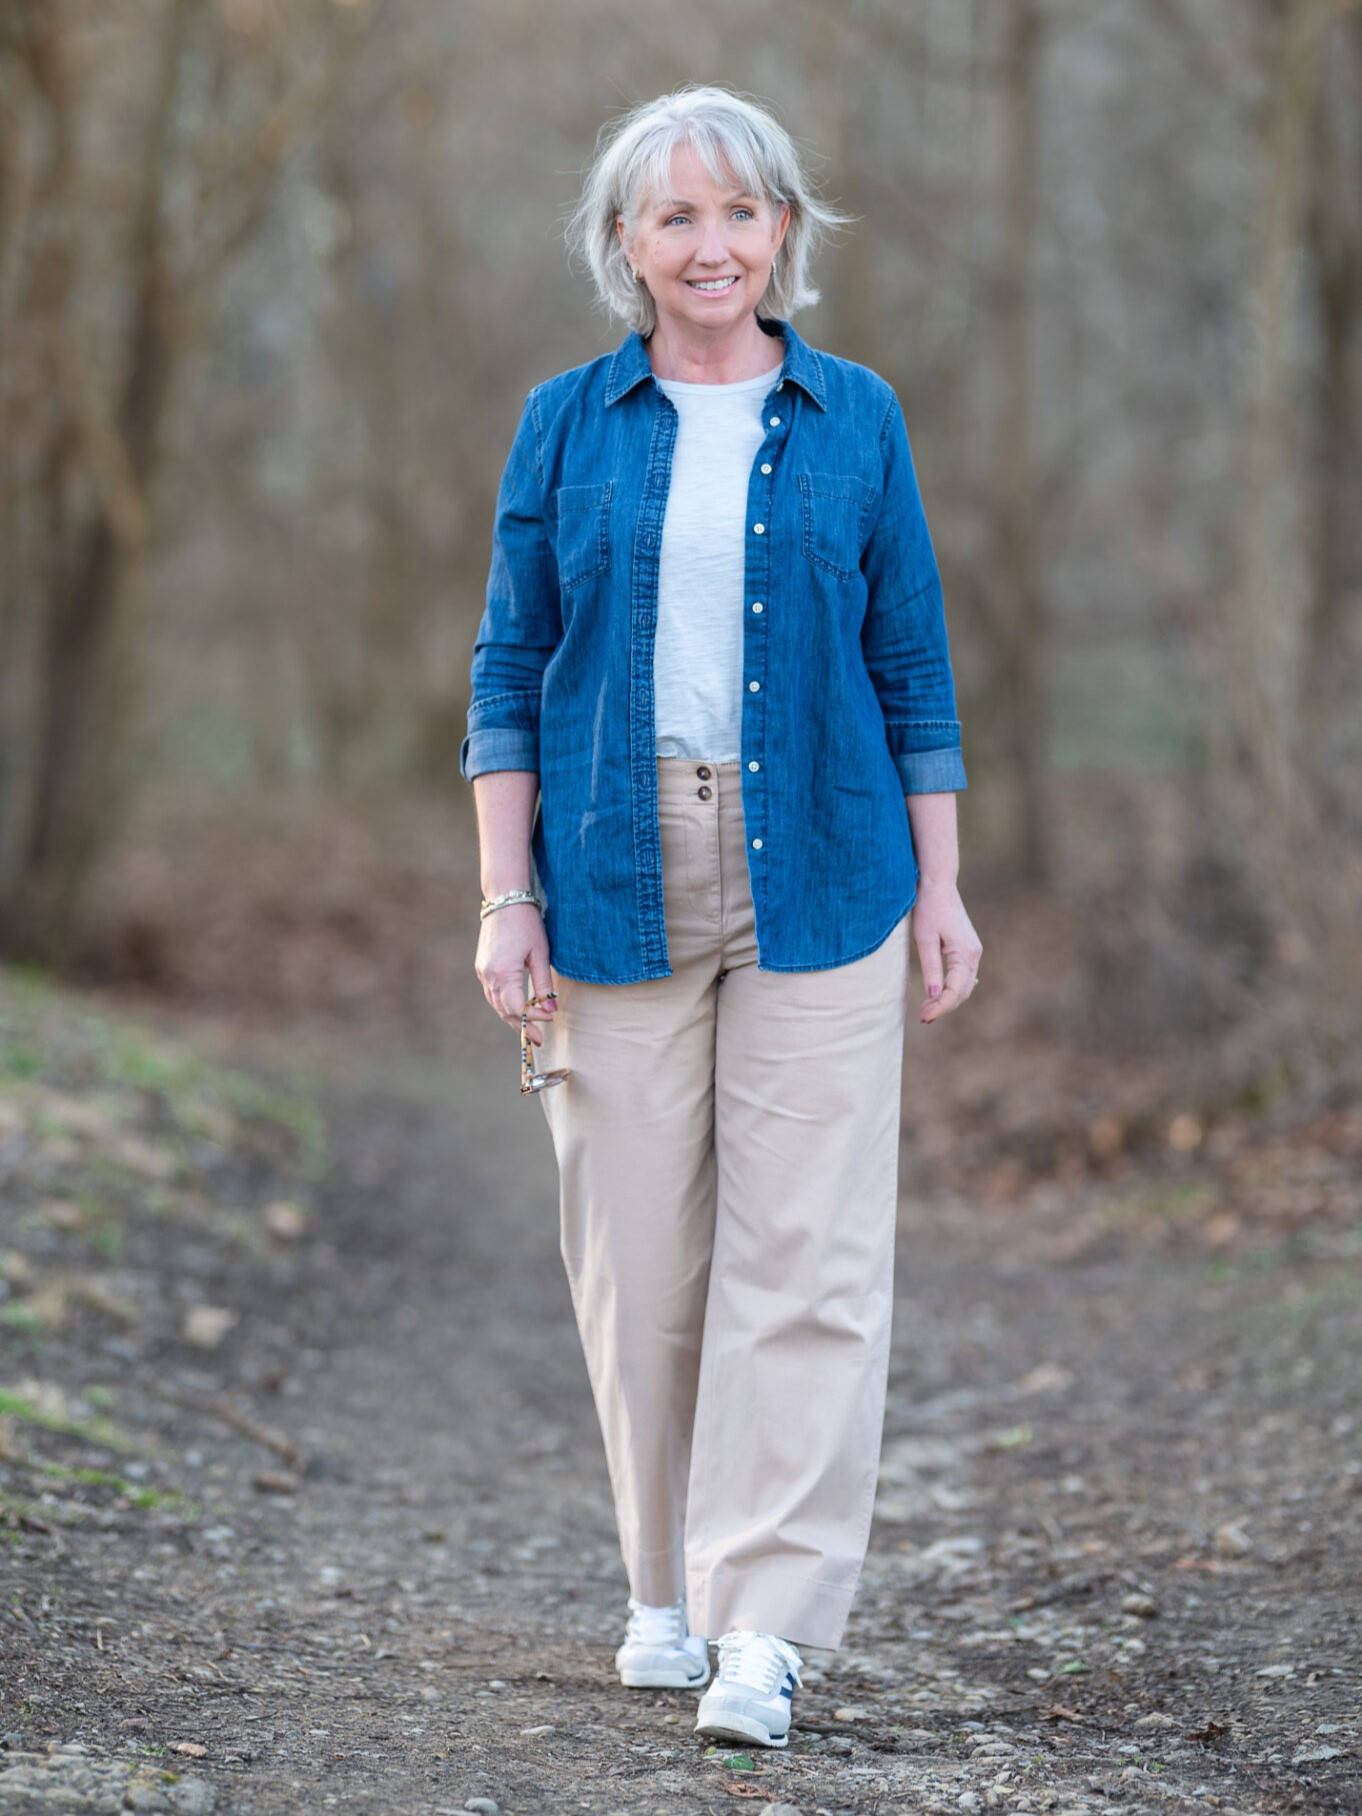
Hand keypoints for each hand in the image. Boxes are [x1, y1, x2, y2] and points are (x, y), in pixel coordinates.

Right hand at [475, 903, 556, 1045]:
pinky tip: (517, 1011)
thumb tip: (551, 1008)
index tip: (549, 1019)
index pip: (516, 1007)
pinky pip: (493, 994)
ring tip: (528, 1030)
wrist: (504, 900)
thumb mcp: (540, 953)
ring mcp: (482, 971)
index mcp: (503, 972)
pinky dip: (505, 1005)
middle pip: (504, 1010)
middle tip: (538, 1040)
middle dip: (522, 1026)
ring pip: (497, 1004)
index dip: (532, 1018)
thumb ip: (543, 983)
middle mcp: (488, 975)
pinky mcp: (482, 967)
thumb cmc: (526, 923)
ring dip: (512, 1018)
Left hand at [911, 879, 981, 1024]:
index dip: (940, 1007)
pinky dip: (952, 989)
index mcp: (965, 953)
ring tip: (926, 1009)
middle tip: (922, 1017)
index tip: (924, 1018)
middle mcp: (974, 954)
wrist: (938, 885)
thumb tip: (933, 995)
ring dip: (947, 999)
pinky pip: (963, 976)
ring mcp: (973, 952)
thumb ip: (930, 968)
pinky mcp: (967, 949)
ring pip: (964, 986)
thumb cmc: (929, 908)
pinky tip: (938, 995)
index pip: (955, 990)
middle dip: (943, 1007)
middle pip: (963, 992)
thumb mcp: (924, 939)